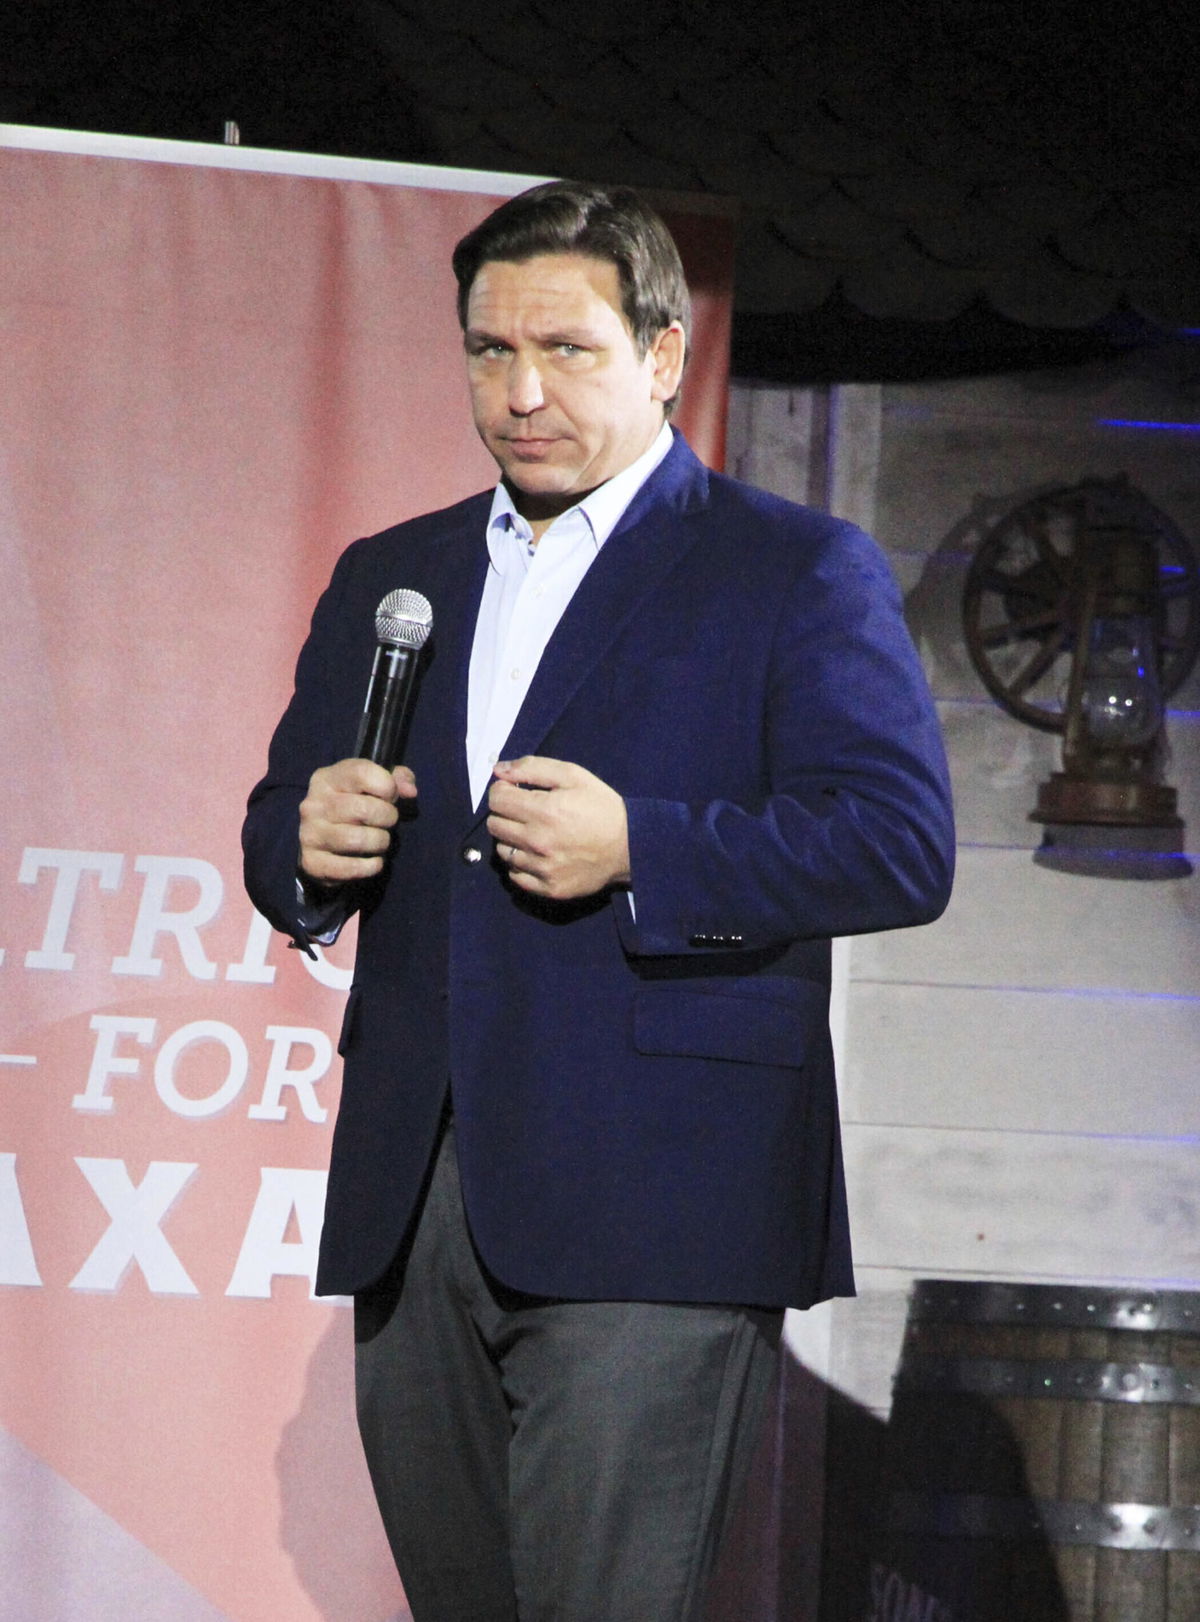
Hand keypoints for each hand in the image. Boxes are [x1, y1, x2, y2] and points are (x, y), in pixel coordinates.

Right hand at [298, 758, 416, 884]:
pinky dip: (370, 867)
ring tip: (380, 841)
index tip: (391, 796)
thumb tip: (410, 791)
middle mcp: (313, 804)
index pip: (362, 773)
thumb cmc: (354, 806)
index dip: (387, 787)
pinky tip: (373, 862)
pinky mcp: (313, 862)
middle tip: (387, 822)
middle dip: (388, 818)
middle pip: (364, 810)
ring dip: (380, 843)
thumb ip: (397, 779)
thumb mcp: (373, 784)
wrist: (322, 842)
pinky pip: (350, 868)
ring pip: (358, 840)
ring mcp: (310, 834)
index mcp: (327, 779)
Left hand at [487, 756, 629, 900]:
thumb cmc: (602, 807)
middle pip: (494, 825)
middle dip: (506, 813)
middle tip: (525, 811)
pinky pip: (515, 875)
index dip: (503, 790)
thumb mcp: (573, 776)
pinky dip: (521, 864)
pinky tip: (538, 854)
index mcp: (544, 811)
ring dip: (512, 839)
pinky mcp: (549, 888)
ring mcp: (543, 869)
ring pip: (502, 851)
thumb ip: (532, 767)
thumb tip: (498, 769)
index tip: (515, 791)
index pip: (496, 799)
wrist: (630, 847)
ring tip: (534, 833)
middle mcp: (539, 842)